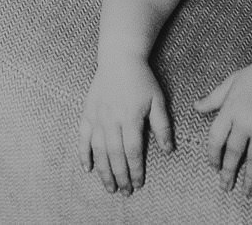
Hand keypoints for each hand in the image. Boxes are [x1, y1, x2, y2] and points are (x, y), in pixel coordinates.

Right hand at [78, 55, 170, 195]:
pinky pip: (83, 137)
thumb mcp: (158, 100)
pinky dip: (83, 154)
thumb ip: (162, 126)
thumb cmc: (142, 79)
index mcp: (130, 117)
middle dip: (120, 176)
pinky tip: (87, 168)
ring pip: (98, 150)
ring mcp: (97, 117)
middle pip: (115, 155)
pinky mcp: (87, 113)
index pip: (133, 151)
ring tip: (109, 187)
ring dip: (104, 171)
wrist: (120, 59)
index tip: (139, 183)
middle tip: (125, 192)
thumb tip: (168, 150)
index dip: (136, 170)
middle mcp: (111, 119)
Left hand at [196, 52, 251, 195]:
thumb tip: (195, 106)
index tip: (213, 167)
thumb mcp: (230, 83)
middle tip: (225, 187)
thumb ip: (213, 98)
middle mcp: (245, 122)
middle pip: (233, 153)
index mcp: (230, 110)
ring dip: (247, 178)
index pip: (216, 139)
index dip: (213, 156)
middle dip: (228, 173)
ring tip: (244, 192)